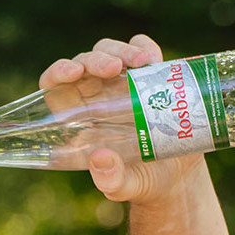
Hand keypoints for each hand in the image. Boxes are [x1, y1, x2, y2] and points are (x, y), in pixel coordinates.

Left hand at [39, 34, 203, 204]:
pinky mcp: (150, 77)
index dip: (57, 73)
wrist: (178, 177)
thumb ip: (111, 180)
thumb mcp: (126, 187)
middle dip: (96, 59)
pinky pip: (142, 50)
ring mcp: (122, 84)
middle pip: (85, 64)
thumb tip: (100, 160)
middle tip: (115, 67)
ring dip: (123, 50)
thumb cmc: (142, 183)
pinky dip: (147, 47)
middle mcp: (96, 97)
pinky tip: (155, 60)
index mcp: (78, 120)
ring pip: (111, 52)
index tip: (73, 72)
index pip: (55, 87)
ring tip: (143, 62)